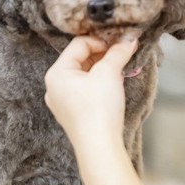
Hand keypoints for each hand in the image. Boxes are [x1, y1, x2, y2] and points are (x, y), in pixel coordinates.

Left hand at [44, 36, 137, 152]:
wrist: (99, 146)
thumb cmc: (99, 107)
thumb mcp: (109, 73)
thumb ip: (118, 52)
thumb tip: (130, 39)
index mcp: (56, 73)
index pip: (79, 44)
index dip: (101, 41)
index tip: (120, 43)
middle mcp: (54, 87)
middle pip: (80, 59)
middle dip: (104, 56)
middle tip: (123, 55)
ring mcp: (62, 102)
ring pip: (84, 76)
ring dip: (103, 70)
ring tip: (121, 70)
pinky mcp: (73, 114)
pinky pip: (85, 91)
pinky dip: (100, 84)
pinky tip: (114, 86)